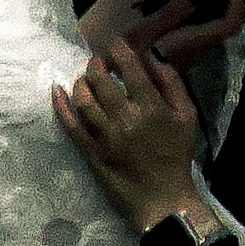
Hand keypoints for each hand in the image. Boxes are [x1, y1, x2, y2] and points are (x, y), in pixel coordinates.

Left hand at [51, 0, 239, 226]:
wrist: (163, 200)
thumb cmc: (177, 156)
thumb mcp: (188, 117)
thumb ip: (172, 84)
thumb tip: (152, 59)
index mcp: (152, 108)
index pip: (130, 69)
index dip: (119, 51)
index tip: (115, 45)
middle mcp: (126, 119)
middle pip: (102, 81)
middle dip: (96, 64)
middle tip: (98, 62)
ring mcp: (105, 137)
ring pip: (84, 100)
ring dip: (81, 82)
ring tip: (85, 78)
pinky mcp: (91, 153)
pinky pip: (70, 126)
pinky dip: (61, 106)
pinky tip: (56, 91)